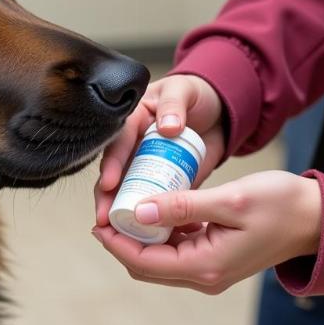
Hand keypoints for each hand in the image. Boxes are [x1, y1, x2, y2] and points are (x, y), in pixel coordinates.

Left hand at [92, 171, 322, 293]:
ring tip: (127, 204)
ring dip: (139, 235)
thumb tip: (137, 210)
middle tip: (108, 209)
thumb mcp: (229, 200)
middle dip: (122, 239)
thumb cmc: (282, 206)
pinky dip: (160, 231)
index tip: (99, 218)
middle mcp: (204, 276)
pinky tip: (156, 206)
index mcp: (205, 266)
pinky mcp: (214, 259)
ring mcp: (209, 271)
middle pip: (145, 264)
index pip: (143, 261)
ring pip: (158, 258)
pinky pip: (175, 249)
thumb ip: (182, 206)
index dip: (115, 242)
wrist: (319, 220)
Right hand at [95, 75, 225, 226]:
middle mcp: (133, 146)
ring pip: (128, 190)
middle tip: (104, 217)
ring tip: (116, 232)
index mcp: (132, 121)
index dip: (111, 164)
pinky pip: (152, 199)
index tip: (109, 183)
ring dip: (122, 210)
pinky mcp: (162, 181)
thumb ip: (174, 105)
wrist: (218, 111)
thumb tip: (167, 127)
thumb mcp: (183, 92)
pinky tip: (146, 232)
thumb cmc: (195, 95)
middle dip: (106, 197)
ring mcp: (146, 165)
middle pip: (114, 173)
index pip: (117, 144)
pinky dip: (149, 215)